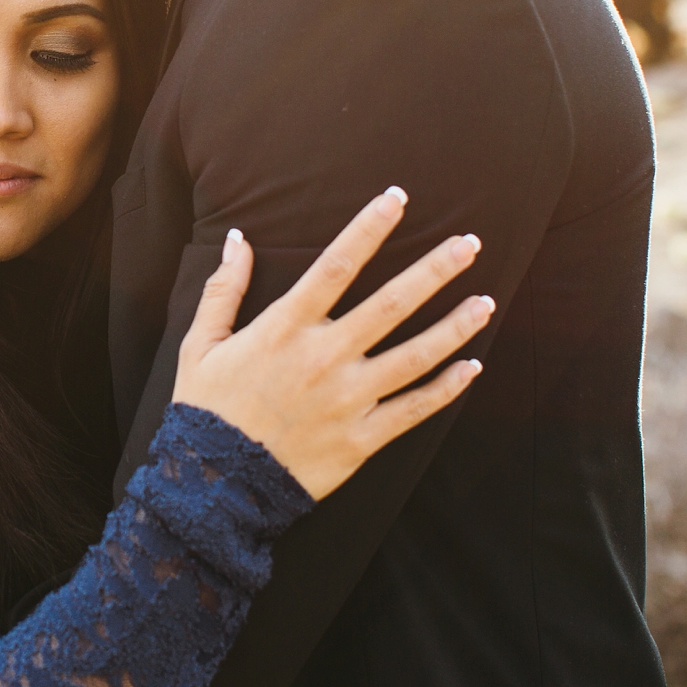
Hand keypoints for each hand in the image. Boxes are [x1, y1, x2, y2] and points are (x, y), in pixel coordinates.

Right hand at [172, 189, 490, 501]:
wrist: (212, 486)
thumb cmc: (206, 410)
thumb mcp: (202, 344)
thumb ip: (223, 289)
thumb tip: (238, 238)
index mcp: (284, 329)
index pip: (335, 266)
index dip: (368, 229)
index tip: (398, 199)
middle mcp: (323, 359)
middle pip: (391, 304)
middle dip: (435, 270)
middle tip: (470, 244)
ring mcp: (347, 400)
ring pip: (415, 356)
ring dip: (454, 327)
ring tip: (485, 302)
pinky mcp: (360, 440)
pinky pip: (413, 410)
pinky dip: (446, 390)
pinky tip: (472, 368)